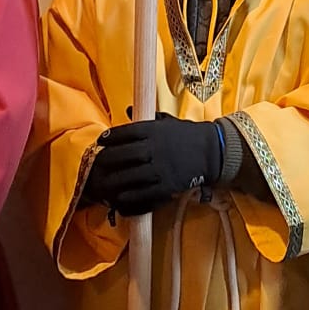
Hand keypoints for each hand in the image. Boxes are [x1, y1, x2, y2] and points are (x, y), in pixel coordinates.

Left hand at [85, 116, 222, 217]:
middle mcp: (156, 148)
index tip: (101, 141)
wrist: (212, 152)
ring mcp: (161, 168)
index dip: (111, 137)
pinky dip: (130, 197)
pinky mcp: (168, 185)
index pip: (127, 132)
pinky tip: (119, 199)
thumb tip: (126, 110)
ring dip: (115, 182)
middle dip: (108, 160)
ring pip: (132, 176)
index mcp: (155, 130)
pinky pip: (145, 193)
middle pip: (126, 154)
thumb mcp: (167, 122)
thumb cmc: (187, 134)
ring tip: (102, 186)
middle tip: (96, 165)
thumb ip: (147, 118)